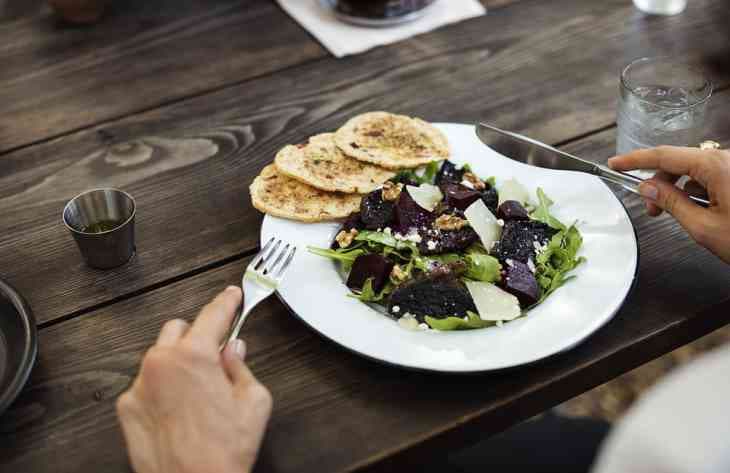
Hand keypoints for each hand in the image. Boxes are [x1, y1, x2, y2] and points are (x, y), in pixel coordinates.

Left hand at [116, 286, 271, 472]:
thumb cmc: (224, 451)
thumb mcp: (254, 402)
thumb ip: (242, 367)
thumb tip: (233, 351)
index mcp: (195, 356)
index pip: (213, 315)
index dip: (226, 302)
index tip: (232, 295)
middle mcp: (161, 364)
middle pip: (178, 329)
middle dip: (198, 336)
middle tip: (215, 357)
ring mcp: (139, 385)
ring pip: (159, 356)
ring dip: (177, 362)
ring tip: (196, 392)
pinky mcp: (126, 407)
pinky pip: (145, 384)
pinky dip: (161, 388)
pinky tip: (178, 410)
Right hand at [609, 146, 729, 263]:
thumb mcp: (703, 227)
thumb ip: (671, 203)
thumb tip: (648, 189)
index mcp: (715, 166)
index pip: (664, 156)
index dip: (635, 160)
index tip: (615, 163)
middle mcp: (727, 159)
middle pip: (679, 162)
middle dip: (659, 183)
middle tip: (649, 211)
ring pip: (695, 170)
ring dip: (680, 189)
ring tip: (678, 216)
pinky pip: (713, 176)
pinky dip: (699, 191)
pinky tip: (702, 213)